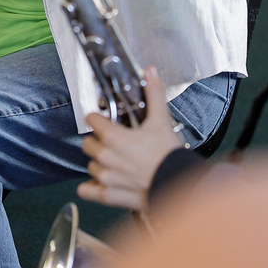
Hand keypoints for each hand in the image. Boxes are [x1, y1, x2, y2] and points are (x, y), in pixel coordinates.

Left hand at [76, 67, 184, 214]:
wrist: (179, 184)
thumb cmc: (169, 155)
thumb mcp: (161, 120)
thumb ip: (153, 94)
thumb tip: (150, 71)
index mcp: (113, 137)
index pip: (91, 120)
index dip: (98, 119)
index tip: (105, 121)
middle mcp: (105, 156)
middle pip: (88, 144)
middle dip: (98, 141)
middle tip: (113, 143)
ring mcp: (106, 177)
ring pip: (90, 166)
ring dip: (99, 163)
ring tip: (114, 162)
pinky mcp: (109, 195)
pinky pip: (88, 191)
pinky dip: (91, 188)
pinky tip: (99, 183)